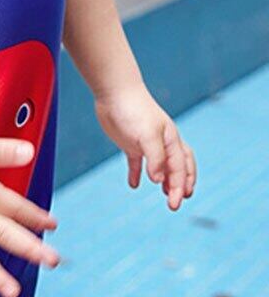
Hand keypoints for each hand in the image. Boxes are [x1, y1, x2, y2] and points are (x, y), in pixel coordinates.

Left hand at [93, 83, 196, 209]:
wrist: (114, 92)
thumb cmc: (134, 111)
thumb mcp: (147, 134)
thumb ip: (155, 157)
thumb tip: (159, 181)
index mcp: (171, 140)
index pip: (180, 169)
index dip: (180, 187)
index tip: (175, 203)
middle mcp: (162, 143)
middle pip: (177, 168)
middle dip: (180, 186)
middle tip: (175, 204)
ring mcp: (146, 143)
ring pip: (161, 166)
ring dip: (165, 181)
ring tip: (165, 195)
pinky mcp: (130, 142)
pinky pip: (136, 162)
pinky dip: (136, 174)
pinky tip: (133, 185)